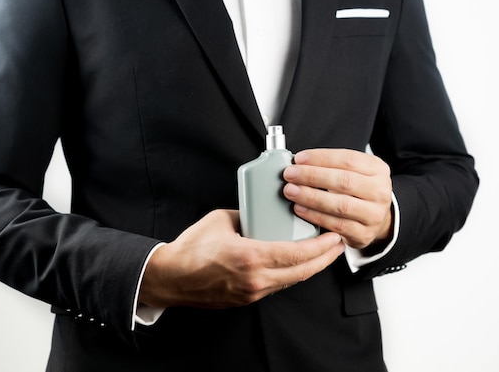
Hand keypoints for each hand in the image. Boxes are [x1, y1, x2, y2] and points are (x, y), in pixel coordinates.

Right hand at [139, 209, 344, 308]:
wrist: (171, 277)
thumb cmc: (191, 250)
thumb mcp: (221, 220)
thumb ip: (247, 215)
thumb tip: (262, 210)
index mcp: (250, 257)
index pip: (296, 254)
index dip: (320, 247)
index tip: (333, 237)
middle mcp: (255, 279)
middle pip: (302, 272)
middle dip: (324, 259)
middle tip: (336, 244)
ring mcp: (252, 292)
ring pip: (291, 281)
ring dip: (309, 267)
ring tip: (320, 251)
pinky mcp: (247, 298)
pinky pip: (277, 285)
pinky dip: (291, 274)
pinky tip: (294, 262)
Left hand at [283, 149, 393, 249]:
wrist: (374, 218)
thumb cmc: (356, 190)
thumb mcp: (352, 171)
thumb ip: (330, 166)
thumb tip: (298, 163)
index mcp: (377, 169)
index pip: (348, 159)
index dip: (321, 158)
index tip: (299, 159)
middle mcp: (380, 191)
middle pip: (344, 181)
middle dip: (312, 176)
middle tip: (290, 174)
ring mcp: (374, 215)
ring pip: (340, 205)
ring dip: (311, 197)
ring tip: (291, 191)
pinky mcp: (364, 234)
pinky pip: (336, 225)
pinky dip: (315, 216)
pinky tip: (299, 208)